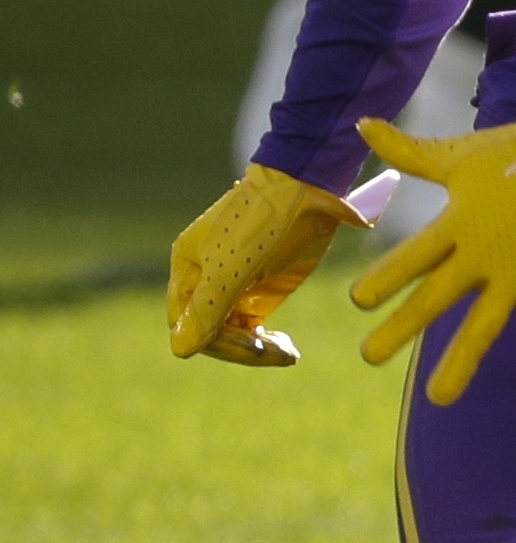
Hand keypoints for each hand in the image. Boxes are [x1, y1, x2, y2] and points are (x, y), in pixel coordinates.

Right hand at [167, 164, 362, 367]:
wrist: (309, 188)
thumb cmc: (266, 220)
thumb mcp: (234, 265)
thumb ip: (208, 306)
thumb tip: (180, 350)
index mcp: (188, 270)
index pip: (187, 323)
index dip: (215, 341)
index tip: (254, 346)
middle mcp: (205, 280)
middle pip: (209, 331)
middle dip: (242, 347)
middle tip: (279, 353)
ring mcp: (233, 285)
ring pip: (232, 332)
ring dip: (258, 349)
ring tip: (289, 354)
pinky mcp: (260, 289)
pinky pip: (252, 326)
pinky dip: (268, 341)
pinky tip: (287, 349)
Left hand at [347, 113, 515, 412]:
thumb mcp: (461, 152)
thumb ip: (409, 151)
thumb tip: (362, 122)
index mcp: (461, 223)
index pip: (414, 257)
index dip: (387, 279)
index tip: (359, 303)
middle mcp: (486, 256)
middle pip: (436, 299)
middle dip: (403, 328)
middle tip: (369, 356)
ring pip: (486, 327)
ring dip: (462, 362)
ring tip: (440, 398)